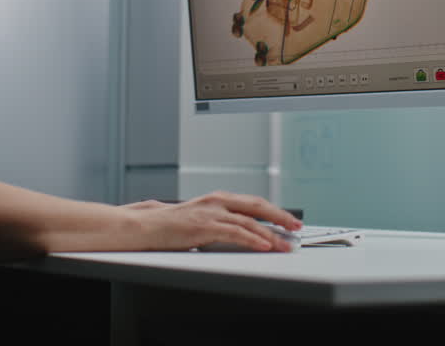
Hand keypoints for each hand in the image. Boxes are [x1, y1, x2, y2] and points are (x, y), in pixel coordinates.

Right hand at [132, 191, 302, 251]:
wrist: (147, 225)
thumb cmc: (172, 225)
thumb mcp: (202, 218)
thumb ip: (222, 222)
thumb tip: (245, 232)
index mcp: (219, 199)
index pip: (254, 202)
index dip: (275, 211)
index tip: (290, 221)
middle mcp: (218, 201)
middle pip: (258, 206)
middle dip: (280, 218)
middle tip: (297, 227)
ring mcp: (212, 213)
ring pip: (250, 221)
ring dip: (271, 234)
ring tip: (285, 244)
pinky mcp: (205, 227)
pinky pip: (235, 233)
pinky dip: (252, 239)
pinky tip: (264, 245)